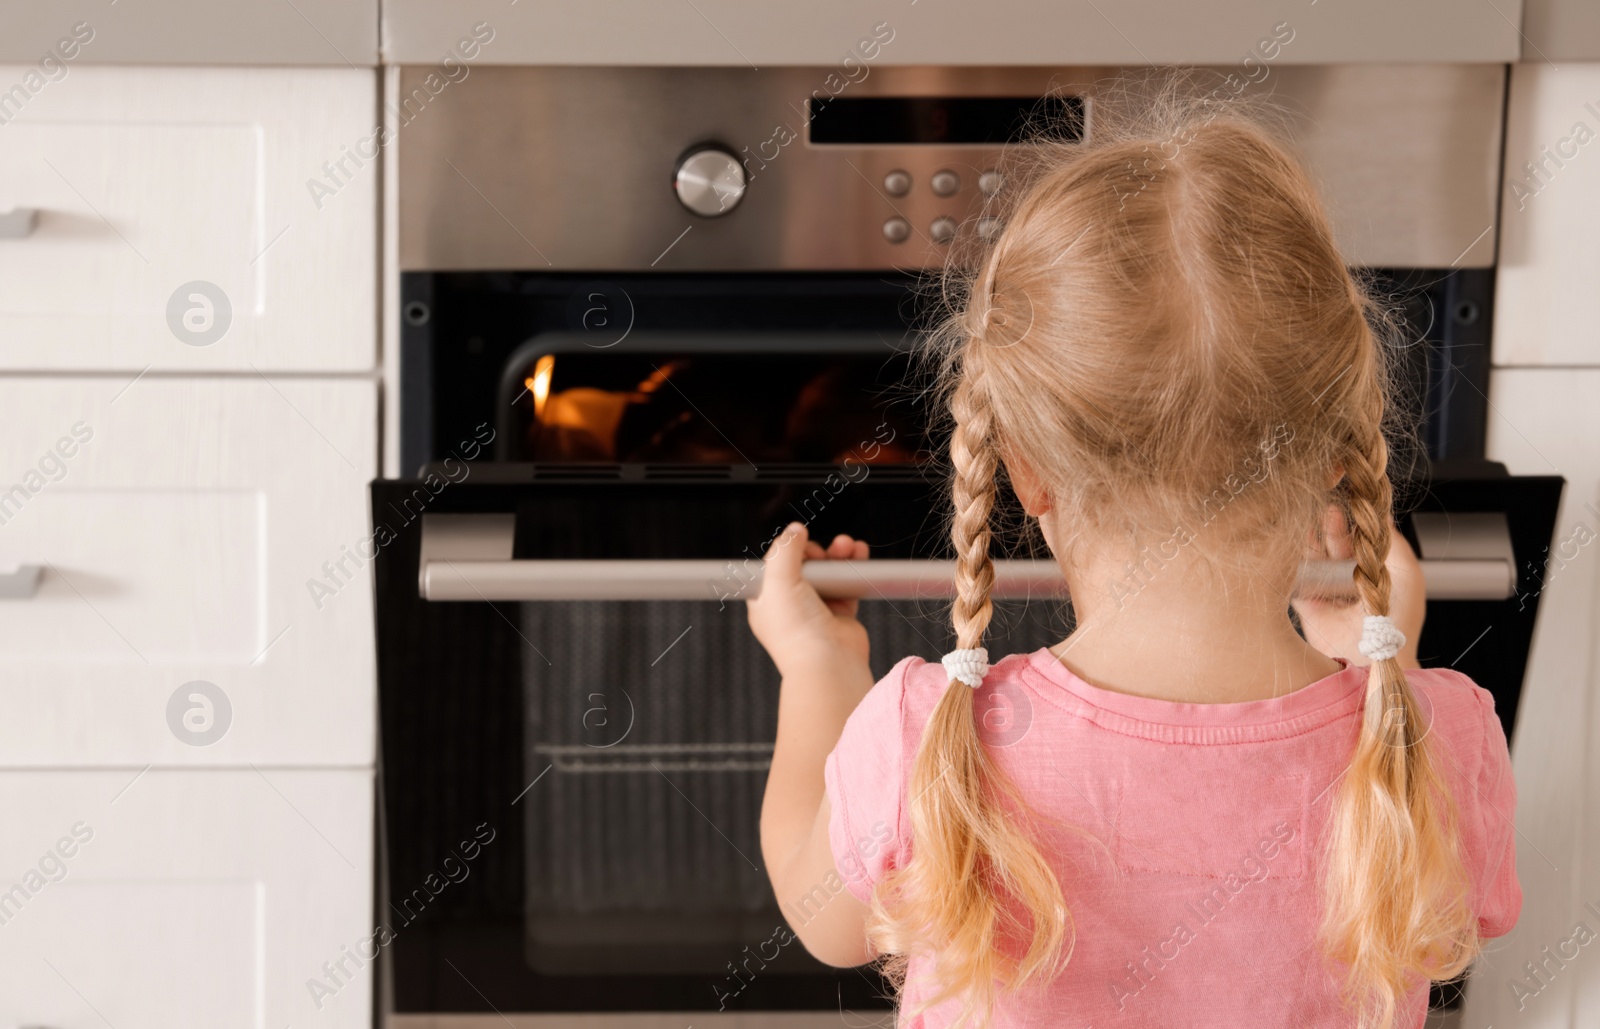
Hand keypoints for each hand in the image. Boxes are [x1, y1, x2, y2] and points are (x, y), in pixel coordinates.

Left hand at [746, 522, 870, 679]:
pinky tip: (858, 555)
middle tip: (825, 552)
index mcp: (766, 600)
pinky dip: (854, 568)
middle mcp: (789, 605)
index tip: (799, 543)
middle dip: (818, 551)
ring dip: (839, 555)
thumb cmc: (797, 632)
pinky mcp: (840, 614)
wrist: (828, 664)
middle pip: (804, 565)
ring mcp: (815, 610)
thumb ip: (785, 549)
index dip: (788, 550)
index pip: (774, 564)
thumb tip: (794, 530)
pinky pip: (847, 584)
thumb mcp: (778, 580)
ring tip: (848, 546)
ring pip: (827, 572)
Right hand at [1292, 506, 1423, 668]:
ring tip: (1316, 518)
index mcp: (1374, 572)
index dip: (1356, 521)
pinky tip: (1298, 539)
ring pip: (1315, 555)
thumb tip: (1382, 514)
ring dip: (1314, 536)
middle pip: (1336, 543)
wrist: (1373, 655)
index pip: (1361, 539)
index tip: (1353, 502)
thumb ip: (1394, 543)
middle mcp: (1349, 579)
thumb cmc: (1398, 620)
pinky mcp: (1306, 600)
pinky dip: (1295, 556)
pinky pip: (1297, 573)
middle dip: (1334, 525)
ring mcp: (1326, 589)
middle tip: (1333, 509)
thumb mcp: (1408, 574)